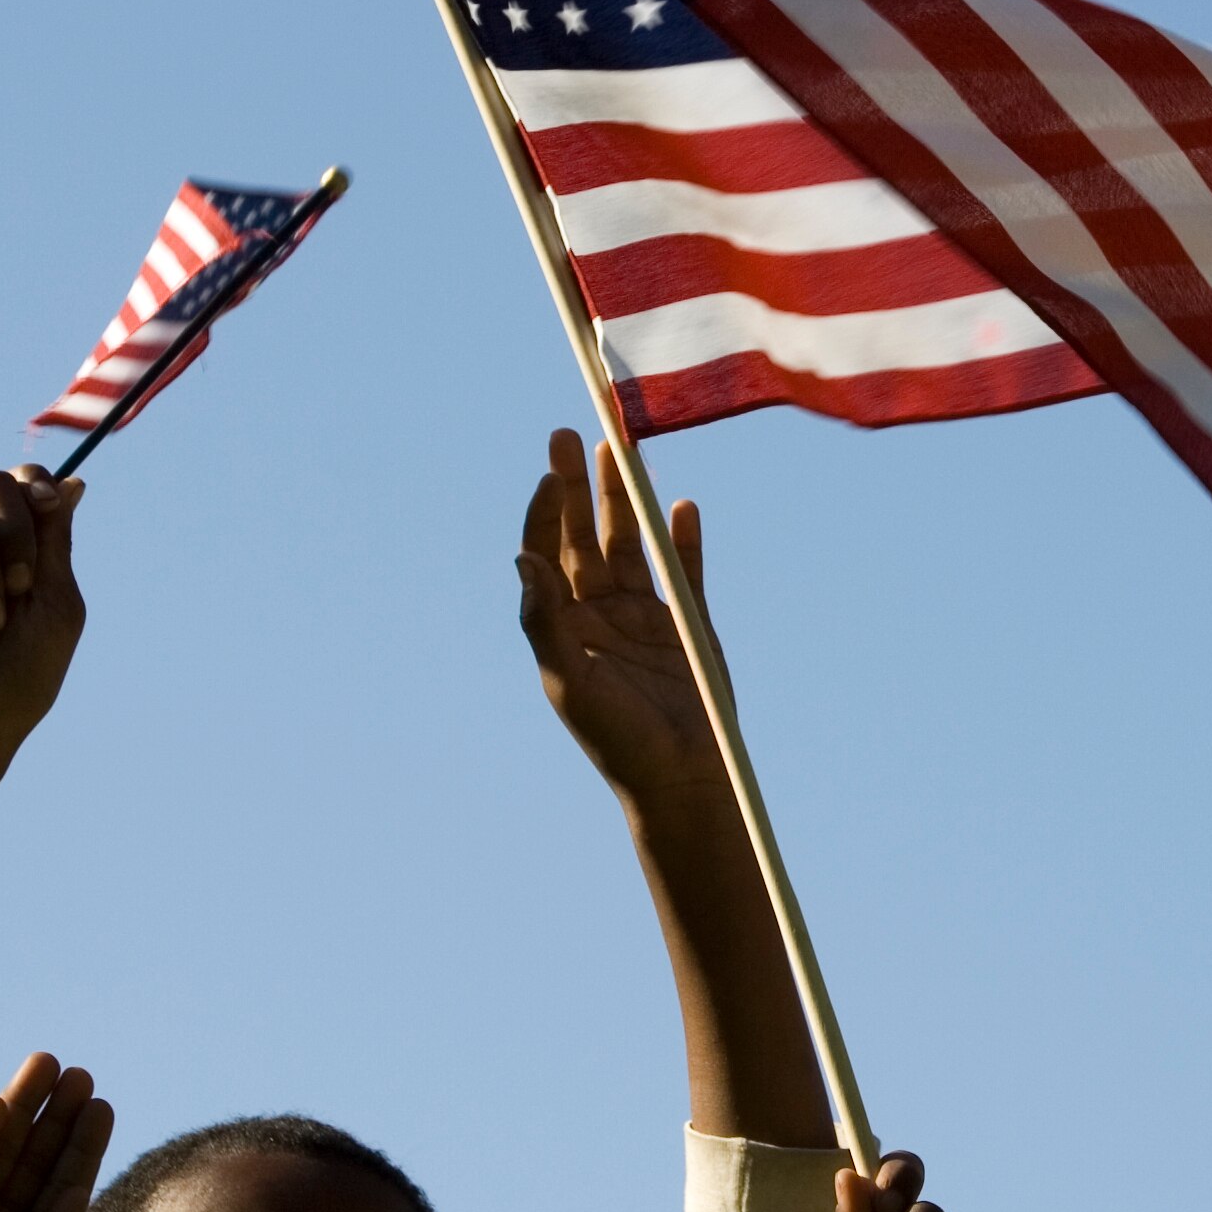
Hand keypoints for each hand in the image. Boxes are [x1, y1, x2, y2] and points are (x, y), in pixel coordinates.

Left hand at [517, 430, 724, 800]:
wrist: (682, 778)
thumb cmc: (616, 739)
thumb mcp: (568, 682)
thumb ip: (544, 621)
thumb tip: (522, 558)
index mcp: (564, 625)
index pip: (546, 552)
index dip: (546, 509)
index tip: (550, 471)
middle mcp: (599, 613)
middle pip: (586, 535)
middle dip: (578, 485)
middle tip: (571, 433)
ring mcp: (645, 617)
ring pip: (634, 542)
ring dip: (627, 498)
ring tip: (622, 450)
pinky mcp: (688, 627)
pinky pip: (685, 573)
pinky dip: (684, 541)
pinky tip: (682, 507)